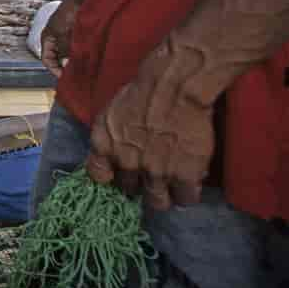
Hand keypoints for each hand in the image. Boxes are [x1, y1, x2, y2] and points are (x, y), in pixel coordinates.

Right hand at [41, 0, 82, 76]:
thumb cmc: (68, 12)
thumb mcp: (62, 33)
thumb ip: (63, 49)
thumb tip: (67, 64)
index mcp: (47, 38)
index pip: (46, 59)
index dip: (54, 69)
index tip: (64, 77)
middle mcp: (55, 39)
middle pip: (58, 58)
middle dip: (65, 66)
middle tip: (75, 74)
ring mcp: (66, 37)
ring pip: (68, 54)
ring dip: (74, 60)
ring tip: (83, 66)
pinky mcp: (76, 35)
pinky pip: (76, 48)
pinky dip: (80, 53)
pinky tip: (88, 56)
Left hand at [85, 35, 218, 210]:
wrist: (175, 86)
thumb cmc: (142, 91)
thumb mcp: (110, 112)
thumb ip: (108, 138)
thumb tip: (112, 157)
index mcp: (104, 146)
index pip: (98, 176)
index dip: (111, 177)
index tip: (119, 175)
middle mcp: (125, 163)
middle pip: (129, 190)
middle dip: (139, 185)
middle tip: (151, 176)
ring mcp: (155, 172)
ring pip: (157, 202)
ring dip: (163, 195)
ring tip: (171, 187)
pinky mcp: (184, 175)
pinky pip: (186, 198)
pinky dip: (188, 193)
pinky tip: (190, 182)